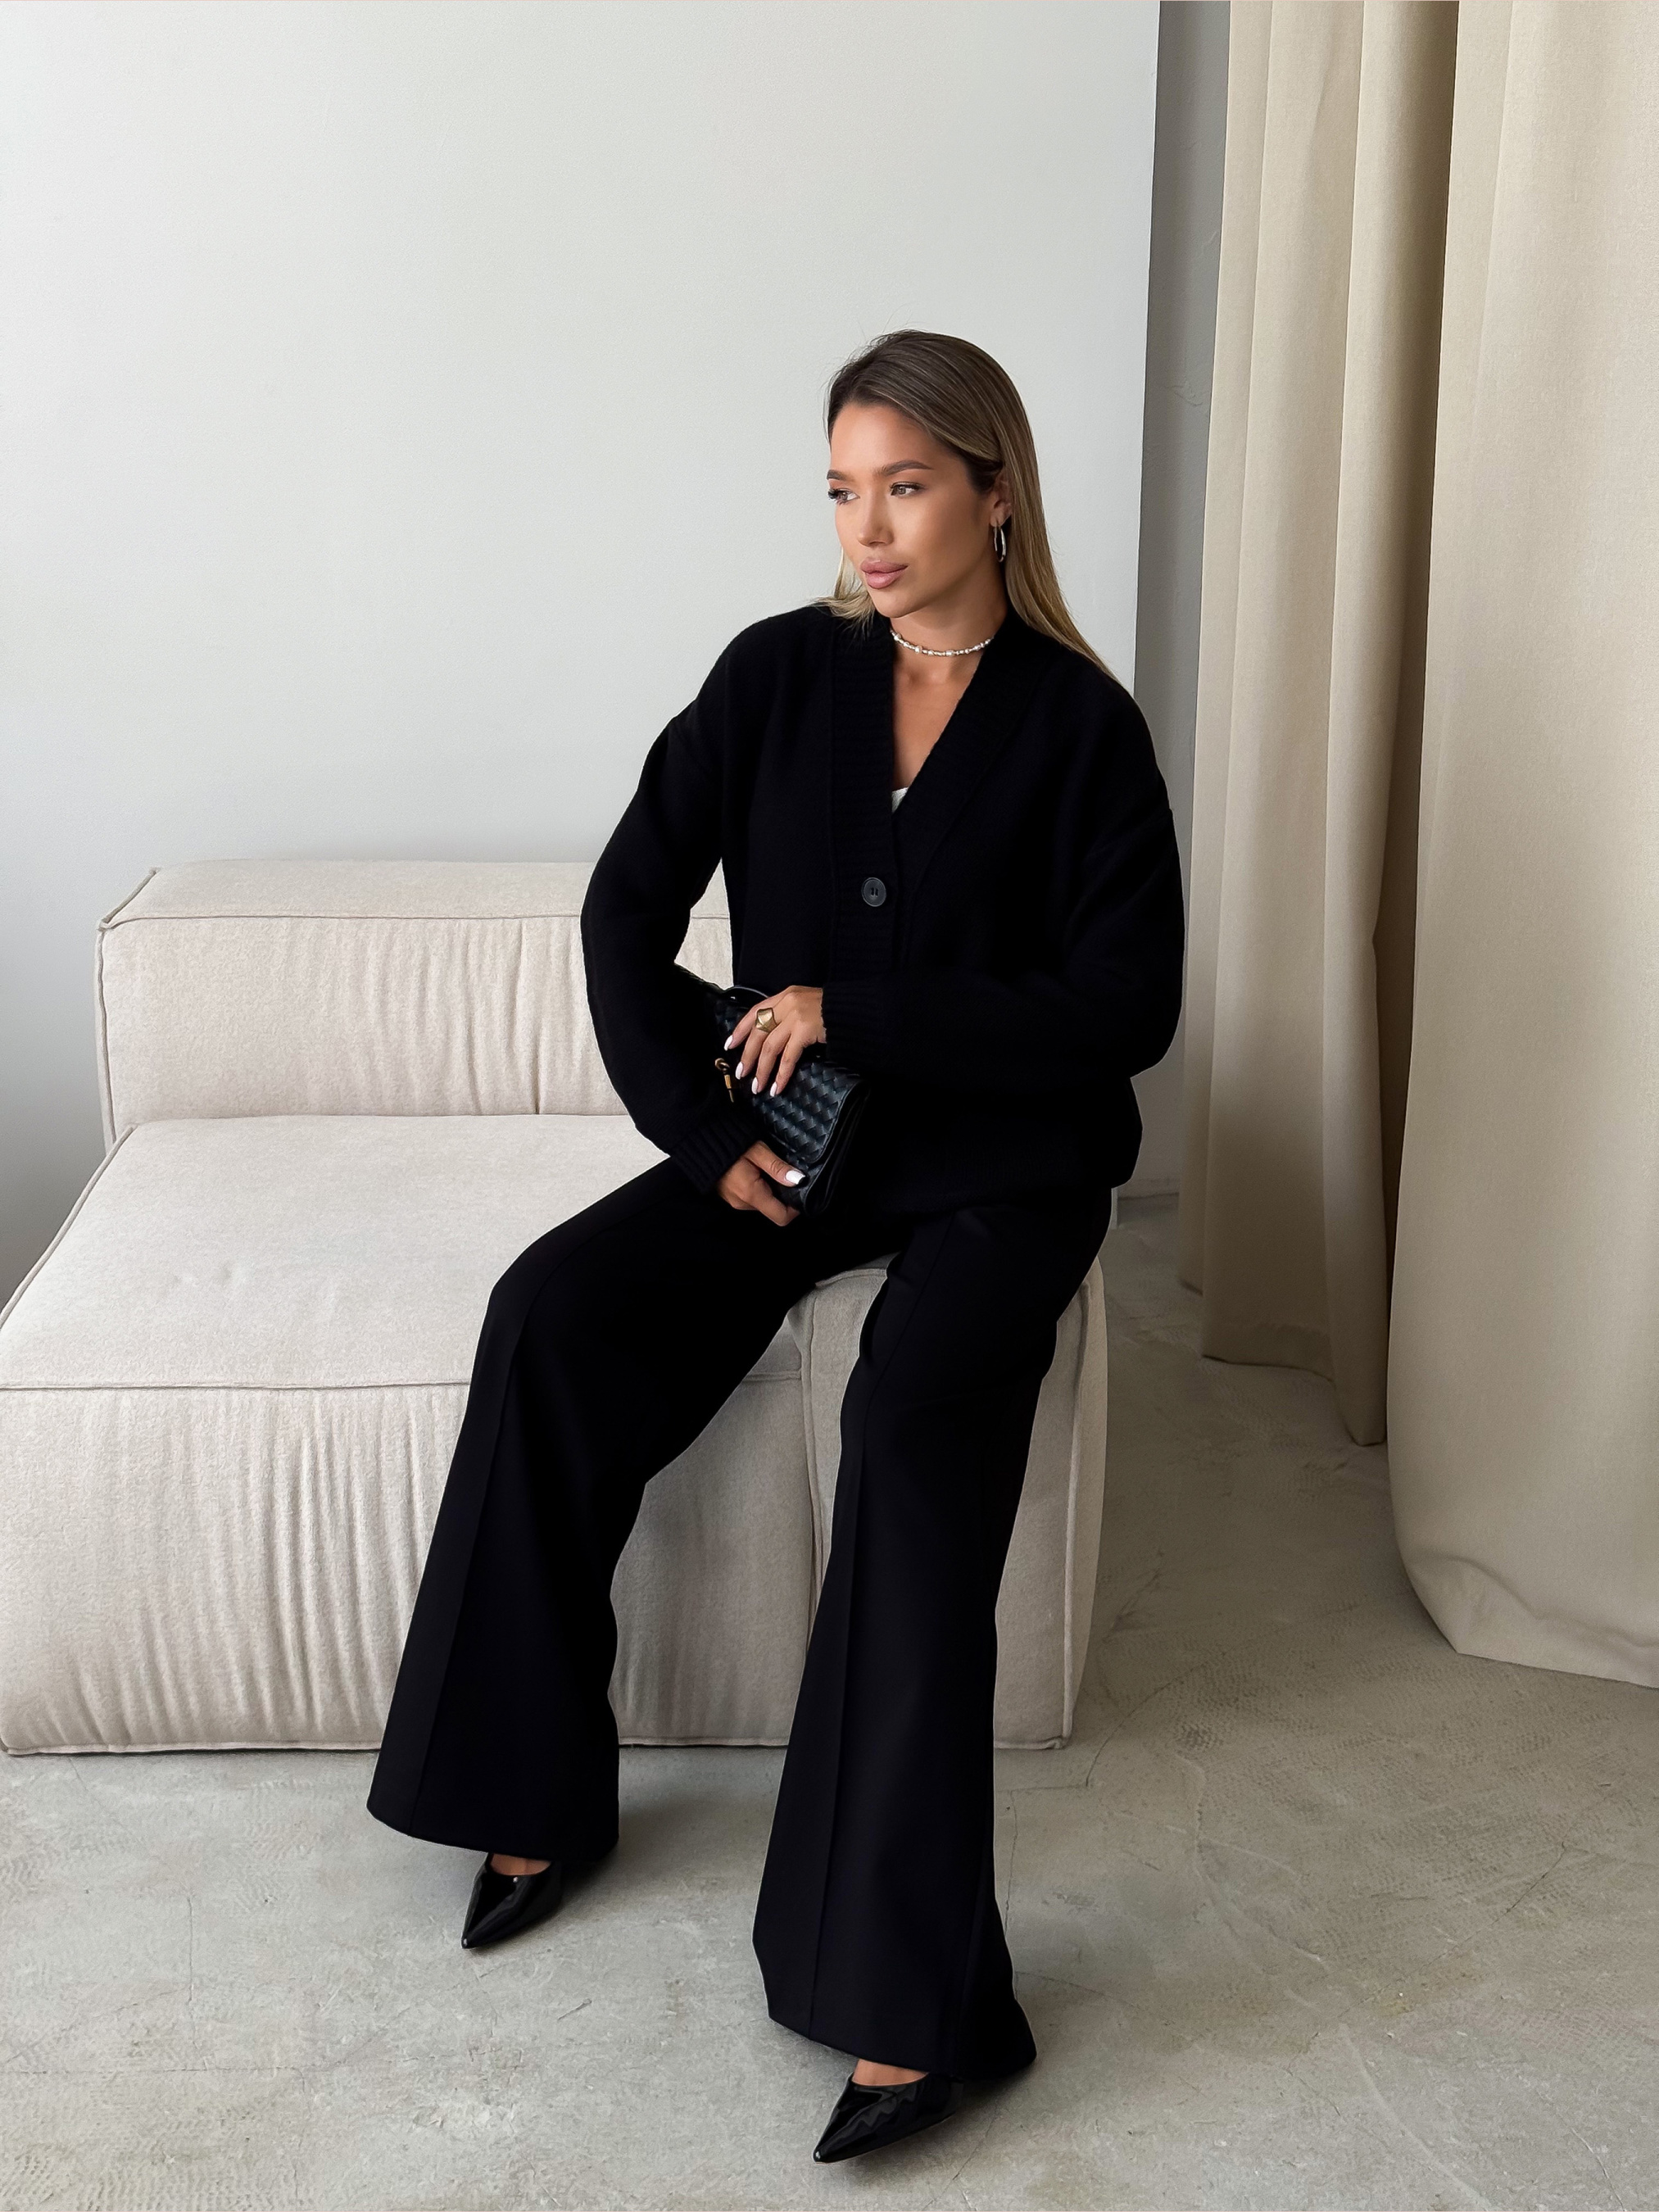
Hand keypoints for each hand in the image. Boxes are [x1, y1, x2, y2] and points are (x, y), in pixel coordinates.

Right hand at [716, 1140, 804, 1226]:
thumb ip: (778, 1167)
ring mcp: (735, 1202)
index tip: (799, 1191)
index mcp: (752, 1194)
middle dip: (782, 1194)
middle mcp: (743, 1203)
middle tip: (783, 1173)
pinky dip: (759, 1188)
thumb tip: (798, 1180)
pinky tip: (756, 1171)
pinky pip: (751, 1198)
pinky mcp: (730, 1196)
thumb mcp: (758, 1151)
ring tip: (767, 1169)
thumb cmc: (729, 1144)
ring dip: (770, 1190)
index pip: (781, 1217)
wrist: (699, 1141)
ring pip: (762, 1203)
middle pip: (773, 1209)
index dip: (795, 1208)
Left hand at [725, 985, 825, 1099]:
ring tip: (757, 1086)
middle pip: (758, 1033)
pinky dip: (781, 1074)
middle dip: (747, 1055)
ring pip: (769, 1047)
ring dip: (762, 1069)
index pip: (754, 1012)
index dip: (740, 1030)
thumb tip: (771, 1038)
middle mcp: (787, 1004)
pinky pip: (788, 1057)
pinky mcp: (805, 1030)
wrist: (854, 1009)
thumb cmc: (834, 1011)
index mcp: (785, 997)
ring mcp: (795, 1017)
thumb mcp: (806, 1005)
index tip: (730, 1044)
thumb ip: (789, 1015)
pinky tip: (777, 1086)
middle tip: (741, 1072)